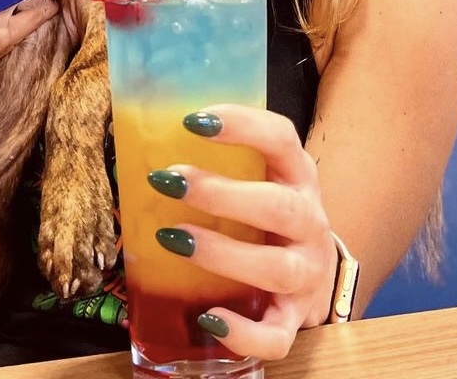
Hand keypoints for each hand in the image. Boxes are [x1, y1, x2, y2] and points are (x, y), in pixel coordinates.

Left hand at [150, 104, 338, 360]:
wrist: (314, 271)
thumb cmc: (268, 214)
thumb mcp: (259, 178)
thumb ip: (221, 161)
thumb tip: (142, 139)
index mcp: (298, 175)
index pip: (281, 138)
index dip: (243, 124)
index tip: (192, 120)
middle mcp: (309, 222)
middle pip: (279, 208)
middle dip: (222, 196)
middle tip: (169, 182)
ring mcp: (307, 274)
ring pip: (277, 268)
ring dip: (223, 254)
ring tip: (172, 239)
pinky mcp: (295, 319)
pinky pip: (276, 336)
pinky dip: (244, 333)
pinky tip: (209, 317)